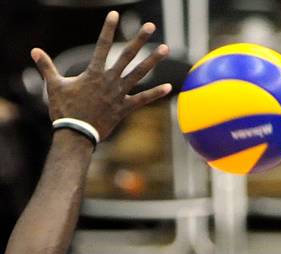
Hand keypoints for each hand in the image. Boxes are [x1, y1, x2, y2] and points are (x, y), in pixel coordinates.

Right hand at [30, 11, 171, 141]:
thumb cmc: (64, 110)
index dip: (108, 29)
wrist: (76, 134)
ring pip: (139, 74)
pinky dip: (156, 93)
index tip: (115, 15)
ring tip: (165, 48)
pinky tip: (169, 87)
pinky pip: (143, 99)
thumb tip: (34, 51)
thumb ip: (47, 67)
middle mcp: (109, 80)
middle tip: (150, 26)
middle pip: (126, 56)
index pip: (102, 46)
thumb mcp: (54, 86)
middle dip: (139, 40)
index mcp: (93, 73)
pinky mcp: (125, 108)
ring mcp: (119, 94)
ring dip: (152, 61)